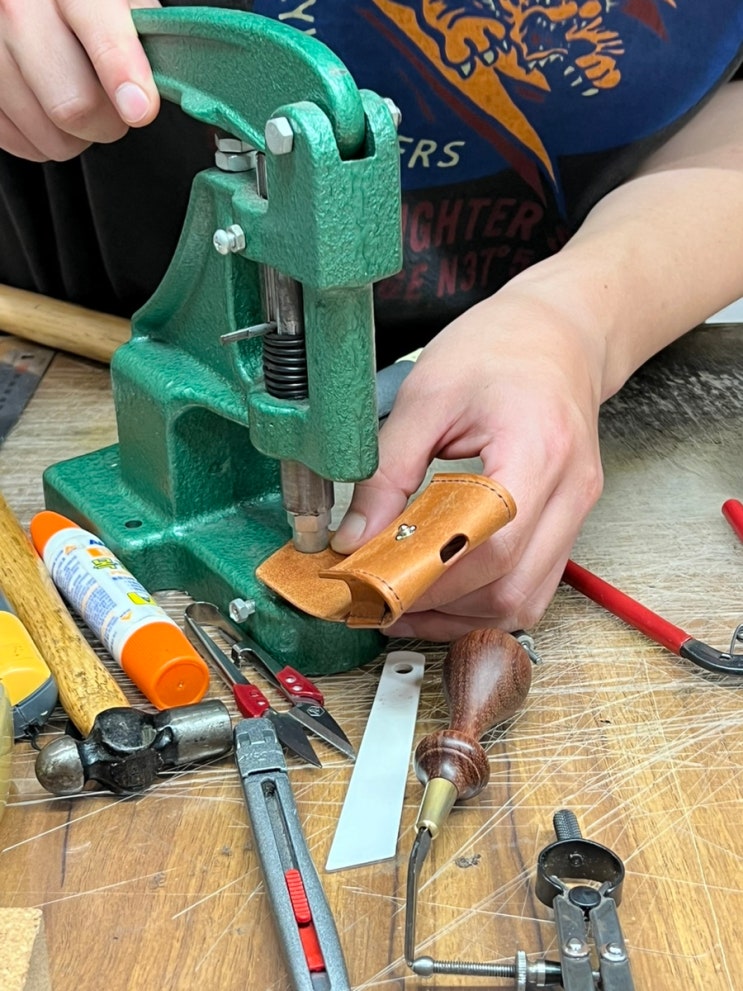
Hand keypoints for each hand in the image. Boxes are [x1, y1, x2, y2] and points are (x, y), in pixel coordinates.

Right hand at [0, 0, 160, 161]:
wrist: (28, 4)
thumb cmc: (78, 3)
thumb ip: (139, 33)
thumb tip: (152, 90)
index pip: (99, 33)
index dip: (122, 74)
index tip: (139, 108)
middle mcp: (17, 9)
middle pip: (74, 104)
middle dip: (107, 123)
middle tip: (113, 108)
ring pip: (49, 134)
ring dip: (74, 136)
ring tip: (76, 100)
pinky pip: (20, 143)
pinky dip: (42, 139)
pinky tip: (46, 108)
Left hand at [331, 284, 605, 638]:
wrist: (560, 332)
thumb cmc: (501, 349)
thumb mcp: (429, 395)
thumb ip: (389, 469)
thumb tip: (353, 537)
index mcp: (538, 449)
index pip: (491, 544)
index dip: (430, 576)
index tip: (375, 583)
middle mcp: (569, 490)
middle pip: (512, 587)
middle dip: (439, 607)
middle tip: (379, 601)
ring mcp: (575, 510)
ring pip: (525, 600)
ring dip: (462, 615)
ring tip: (403, 603)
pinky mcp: (567, 521)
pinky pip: (531, 584)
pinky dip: (483, 600)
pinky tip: (441, 590)